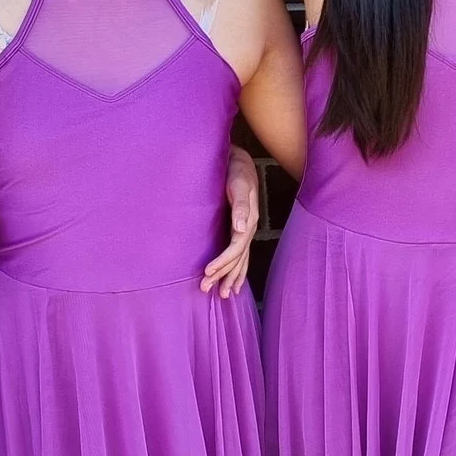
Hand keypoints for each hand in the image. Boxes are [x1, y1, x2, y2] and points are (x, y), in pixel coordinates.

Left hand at [201, 145, 259, 297]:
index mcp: (249, 220)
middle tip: (205, 289)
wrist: (239, 159)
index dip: (223, 262)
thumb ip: (241, 206)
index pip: (236, 248)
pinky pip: (241, 254)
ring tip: (223, 295)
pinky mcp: (241, 228)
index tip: (207, 272)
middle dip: (223, 275)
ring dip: (231, 277)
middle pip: (238, 259)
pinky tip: (233, 280)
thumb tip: (241, 229)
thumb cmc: (236, 169)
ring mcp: (246, 230)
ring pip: (241, 260)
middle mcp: (249, 228)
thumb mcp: (239, 183)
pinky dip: (238, 269)